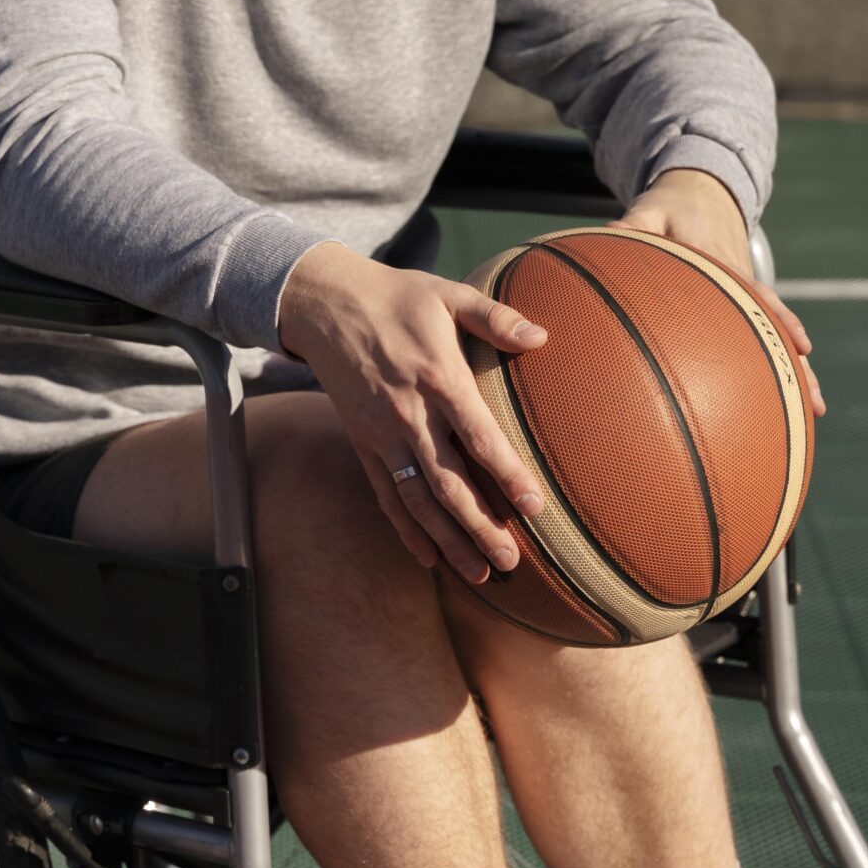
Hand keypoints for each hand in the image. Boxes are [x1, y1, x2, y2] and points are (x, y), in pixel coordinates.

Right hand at [278, 242, 550, 583]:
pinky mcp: (363, 444)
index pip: (478, 437)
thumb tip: (542, 337)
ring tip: (479, 573)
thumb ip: (496, 317)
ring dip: (448, 540)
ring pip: (417, 500)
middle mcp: (408, 415)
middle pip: (448, 483)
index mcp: (437, 378)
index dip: (507, 474)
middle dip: (479, 527)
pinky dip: (406, 530)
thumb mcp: (447, 294)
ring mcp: (381, 435)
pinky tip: (429, 559)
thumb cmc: (395, 297)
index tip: (534, 507)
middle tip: (510, 561)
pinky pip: (386, 495)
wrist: (324, 305)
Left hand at [616, 168, 824, 417]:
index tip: (802, 346)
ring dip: (795, 372)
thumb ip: (636, 222)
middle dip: (795, 362)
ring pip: (775, 336)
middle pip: (775, 326)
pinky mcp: (744, 302)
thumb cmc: (672, 206)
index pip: (755, 294)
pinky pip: (764, 336)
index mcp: (723, 261)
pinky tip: (785, 400)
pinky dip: (777, 364)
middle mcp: (743, 281)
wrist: (703, 192)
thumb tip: (614, 232)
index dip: (776, 319)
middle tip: (813, 402)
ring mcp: (747, 294)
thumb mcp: (653, 209)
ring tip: (815, 411)